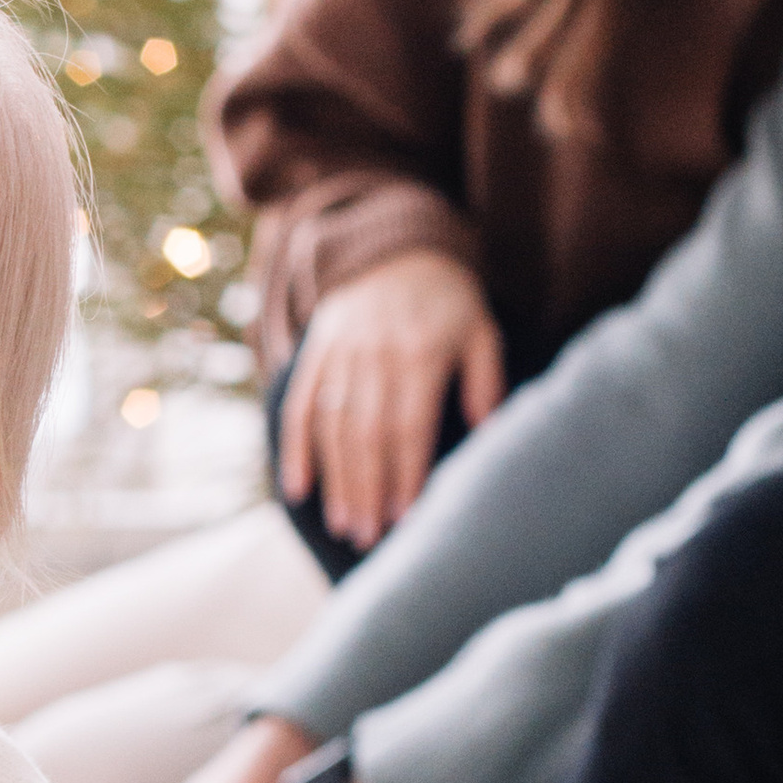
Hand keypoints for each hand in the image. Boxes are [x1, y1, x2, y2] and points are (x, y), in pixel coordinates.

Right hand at [281, 252, 505, 552]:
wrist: (394, 245)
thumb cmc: (449, 300)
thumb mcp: (481, 330)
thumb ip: (487, 380)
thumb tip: (487, 433)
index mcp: (419, 353)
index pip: (409, 425)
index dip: (405, 474)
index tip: (406, 519)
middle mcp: (374, 354)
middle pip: (366, 434)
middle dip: (367, 489)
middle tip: (369, 537)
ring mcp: (340, 353)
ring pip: (332, 426)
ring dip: (336, 480)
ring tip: (344, 524)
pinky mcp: (316, 351)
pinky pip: (300, 404)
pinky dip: (295, 448)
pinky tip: (297, 488)